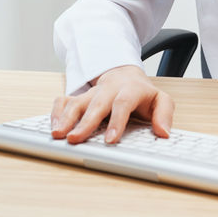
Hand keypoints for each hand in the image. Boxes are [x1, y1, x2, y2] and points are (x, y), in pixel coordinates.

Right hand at [50, 65, 174, 144]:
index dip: (116, 121)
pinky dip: (56, 112)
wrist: (125, 76)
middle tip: (74, 139)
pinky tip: (53, 126)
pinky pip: (64, 100)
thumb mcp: (160, 100)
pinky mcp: (79, 95)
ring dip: (65, 118)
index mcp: (130, 90)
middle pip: (95, 104)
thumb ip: (165, 114)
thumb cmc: (141, 93)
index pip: (122, 103)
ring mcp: (92, 92)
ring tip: (57, 135)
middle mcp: (108, 89)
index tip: (110, 140)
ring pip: (76, 102)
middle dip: (84, 123)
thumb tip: (164, 132)